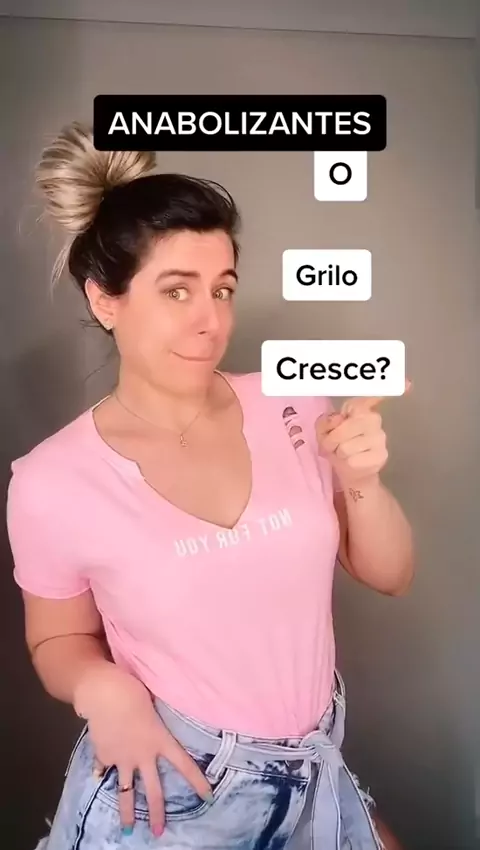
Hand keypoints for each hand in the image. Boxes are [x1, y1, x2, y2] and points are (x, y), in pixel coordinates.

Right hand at [74, 664, 211, 836]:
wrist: (105, 694)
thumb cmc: (133, 690)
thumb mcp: (153, 703)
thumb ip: (155, 721)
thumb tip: (154, 724)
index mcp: (160, 740)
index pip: (184, 764)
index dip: (197, 781)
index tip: (209, 797)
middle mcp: (142, 755)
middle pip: (153, 791)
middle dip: (158, 813)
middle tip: (159, 832)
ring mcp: (122, 759)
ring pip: (125, 793)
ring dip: (127, 813)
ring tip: (129, 830)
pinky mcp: (104, 756)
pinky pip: (102, 768)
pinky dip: (100, 772)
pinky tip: (98, 777)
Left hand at [315, 380, 410, 488]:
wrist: (352, 472)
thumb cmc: (338, 445)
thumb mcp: (324, 431)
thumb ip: (325, 421)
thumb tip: (338, 418)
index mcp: (361, 410)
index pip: (369, 397)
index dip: (379, 392)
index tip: (406, 383)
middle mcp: (374, 419)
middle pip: (345, 427)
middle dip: (331, 439)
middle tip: (332, 445)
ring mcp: (380, 437)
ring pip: (345, 446)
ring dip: (338, 453)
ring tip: (342, 454)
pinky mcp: (381, 455)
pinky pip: (353, 460)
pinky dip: (346, 463)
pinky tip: (352, 462)